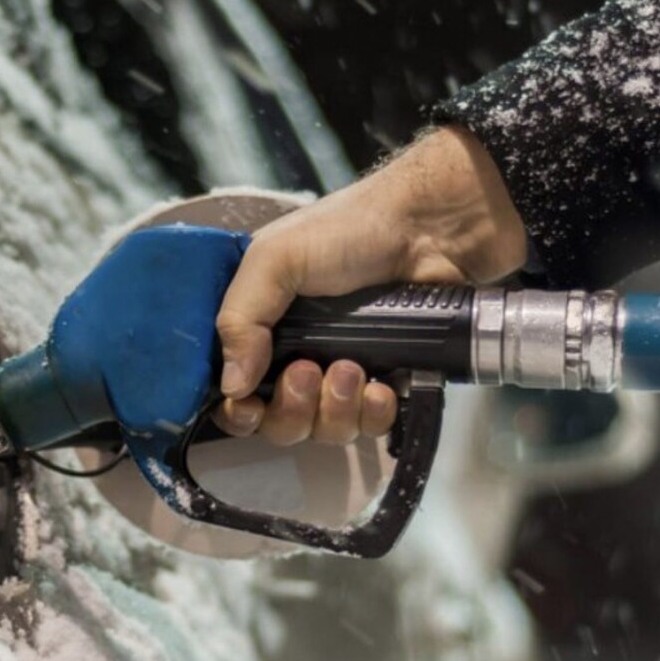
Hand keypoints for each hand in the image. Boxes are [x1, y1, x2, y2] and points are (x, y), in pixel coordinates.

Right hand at [213, 126, 527, 444]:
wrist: (430, 230)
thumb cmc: (348, 232)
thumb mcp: (276, 258)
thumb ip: (241, 318)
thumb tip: (229, 386)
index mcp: (262, 328)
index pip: (235, 392)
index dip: (238, 412)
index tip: (249, 407)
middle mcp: (297, 357)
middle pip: (278, 423)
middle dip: (292, 409)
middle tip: (309, 371)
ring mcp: (343, 374)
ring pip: (326, 430)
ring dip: (335, 409)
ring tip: (354, 368)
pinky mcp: (388, 383)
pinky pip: (371, 426)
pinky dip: (374, 413)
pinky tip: (383, 386)